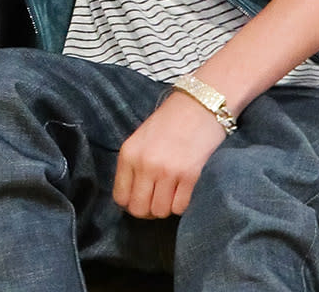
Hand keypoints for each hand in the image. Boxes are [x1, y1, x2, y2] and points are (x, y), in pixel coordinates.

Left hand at [112, 91, 226, 218]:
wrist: (198, 105)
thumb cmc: (169, 121)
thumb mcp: (141, 139)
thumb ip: (134, 165)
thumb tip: (132, 196)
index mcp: (128, 154)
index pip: (120, 197)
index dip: (130, 203)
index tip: (140, 199)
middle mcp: (145, 164)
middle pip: (139, 209)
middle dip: (148, 210)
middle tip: (157, 200)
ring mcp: (167, 171)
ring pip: (160, 212)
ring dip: (166, 207)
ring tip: (171, 193)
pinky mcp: (190, 176)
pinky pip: (180, 207)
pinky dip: (182, 204)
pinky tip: (184, 190)